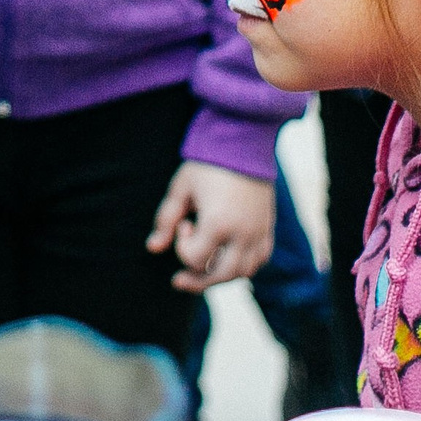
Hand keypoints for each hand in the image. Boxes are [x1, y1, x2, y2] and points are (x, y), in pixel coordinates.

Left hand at [147, 160, 274, 292]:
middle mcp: (242, 232)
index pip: (196, 258)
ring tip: (203, 271)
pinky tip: (227, 259)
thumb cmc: (207, 163)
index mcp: (218, 223)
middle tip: (179, 279)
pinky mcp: (268, 226)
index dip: (182, 246)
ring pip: (244, 272)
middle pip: (221, 275)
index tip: (184, 223)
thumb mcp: (181, 188)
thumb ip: (166, 220)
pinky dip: (244, 266)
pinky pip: (260, 259)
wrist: (243, 140)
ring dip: (221, 276)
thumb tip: (152, 248)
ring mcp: (259, 231)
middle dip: (197, 280)